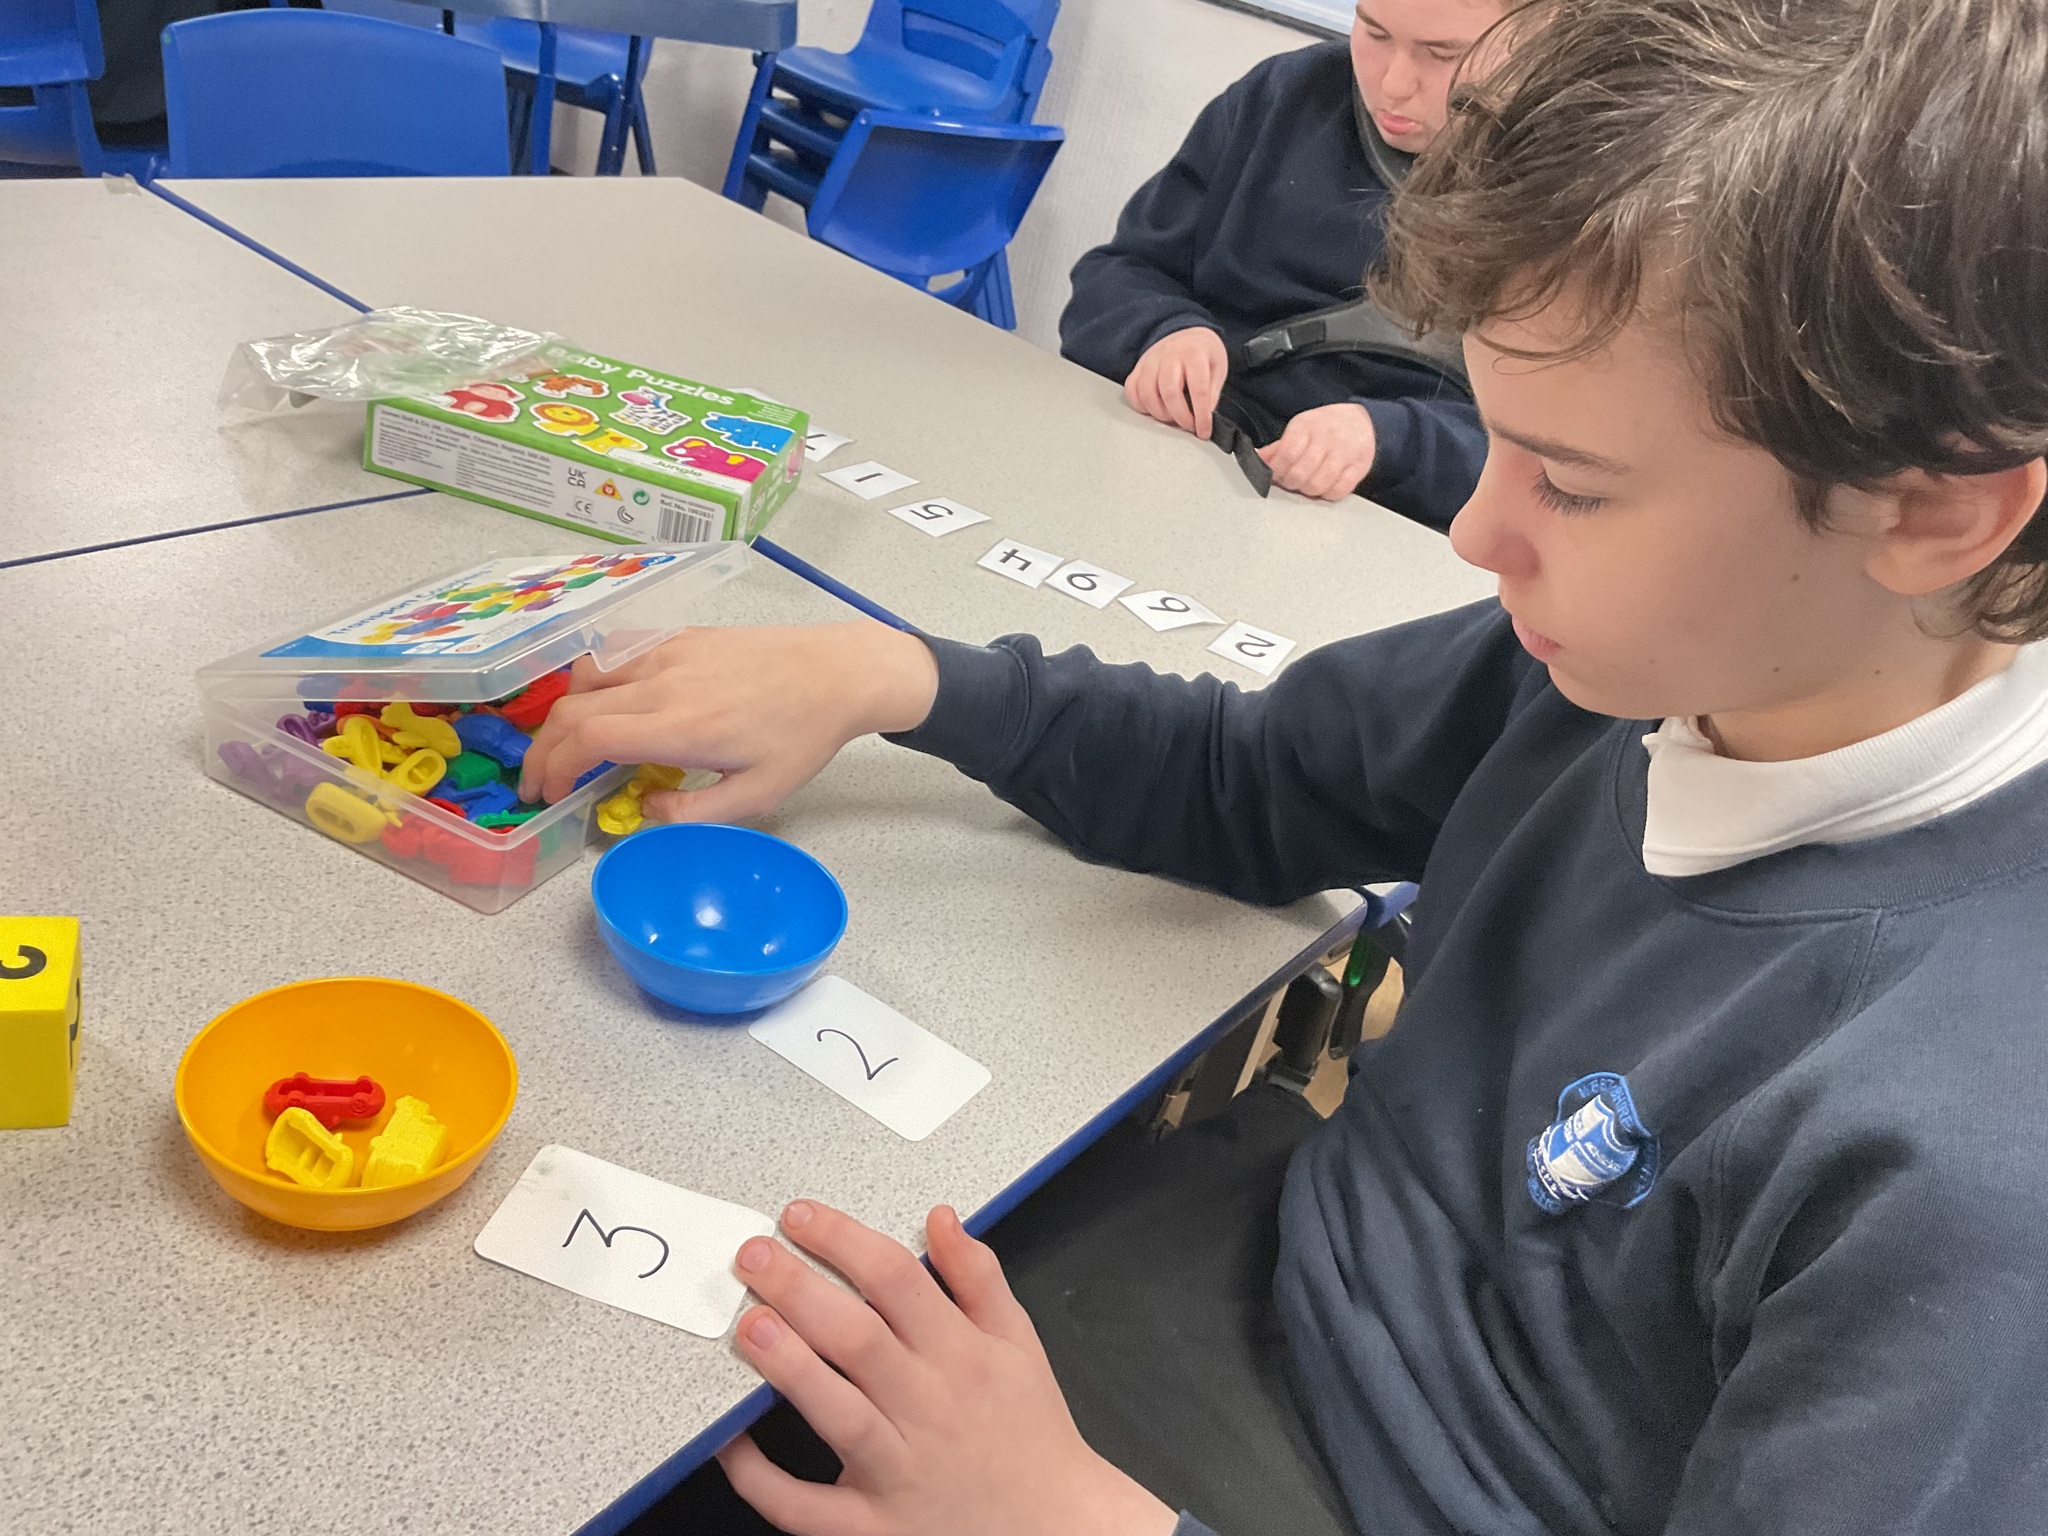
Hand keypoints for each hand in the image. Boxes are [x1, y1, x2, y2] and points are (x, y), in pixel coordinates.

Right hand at [515, 621, 938, 822]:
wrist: (837, 672)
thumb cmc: (802, 735)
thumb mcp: (758, 794)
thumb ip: (693, 812)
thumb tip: (644, 807)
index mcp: (680, 726)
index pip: (587, 739)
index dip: (554, 769)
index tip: (547, 795)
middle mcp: (663, 682)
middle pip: (573, 708)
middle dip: (544, 749)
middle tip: (540, 781)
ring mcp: (668, 652)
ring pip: (587, 675)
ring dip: (565, 712)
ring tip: (569, 745)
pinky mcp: (680, 636)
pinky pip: (616, 651)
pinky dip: (594, 680)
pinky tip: (607, 704)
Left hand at [719, 1200, 1178, 1535]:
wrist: (1054, 1526)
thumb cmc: (1030, 1433)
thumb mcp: (1020, 1342)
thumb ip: (979, 1276)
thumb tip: (940, 1218)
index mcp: (962, 1355)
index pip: (896, 1279)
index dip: (843, 1240)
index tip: (800, 1218)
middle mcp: (928, 1408)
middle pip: (857, 1337)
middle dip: (799, 1289)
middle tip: (754, 1256)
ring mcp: (897, 1470)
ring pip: (835, 1413)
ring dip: (788, 1366)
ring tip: (749, 1324)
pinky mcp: (871, 1526)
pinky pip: (806, 1506)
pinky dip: (762, 1477)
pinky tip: (730, 1438)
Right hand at [1124, 326, 1228, 438]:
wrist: (1187, 335)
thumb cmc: (1203, 354)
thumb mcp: (1217, 369)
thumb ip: (1211, 393)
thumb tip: (1203, 417)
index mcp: (1194, 354)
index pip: (1198, 390)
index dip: (1201, 415)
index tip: (1203, 431)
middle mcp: (1169, 355)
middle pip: (1169, 392)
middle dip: (1179, 416)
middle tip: (1188, 425)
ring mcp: (1150, 361)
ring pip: (1147, 393)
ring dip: (1159, 413)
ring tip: (1172, 417)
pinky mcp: (1138, 367)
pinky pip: (1132, 390)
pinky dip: (1141, 406)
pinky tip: (1154, 409)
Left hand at [1258, 403, 1378, 500]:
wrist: (1359, 419)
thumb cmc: (1324, 427)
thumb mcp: (1299, 429)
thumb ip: (1277, 448)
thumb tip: (1257, 460)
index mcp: (1307, 426)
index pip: (1286, 455)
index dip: (1276, 471)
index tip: (1275, 475)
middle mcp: (1327, 438)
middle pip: (1300, 473)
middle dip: (1290, 483)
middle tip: (1291, 480)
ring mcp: (1345, 453)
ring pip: (1318, 485)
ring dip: (1307, 491)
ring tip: (1307, 483)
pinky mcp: (1359, 467)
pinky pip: (1339, 491)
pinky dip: (1327, 494)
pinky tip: (1324, 486)